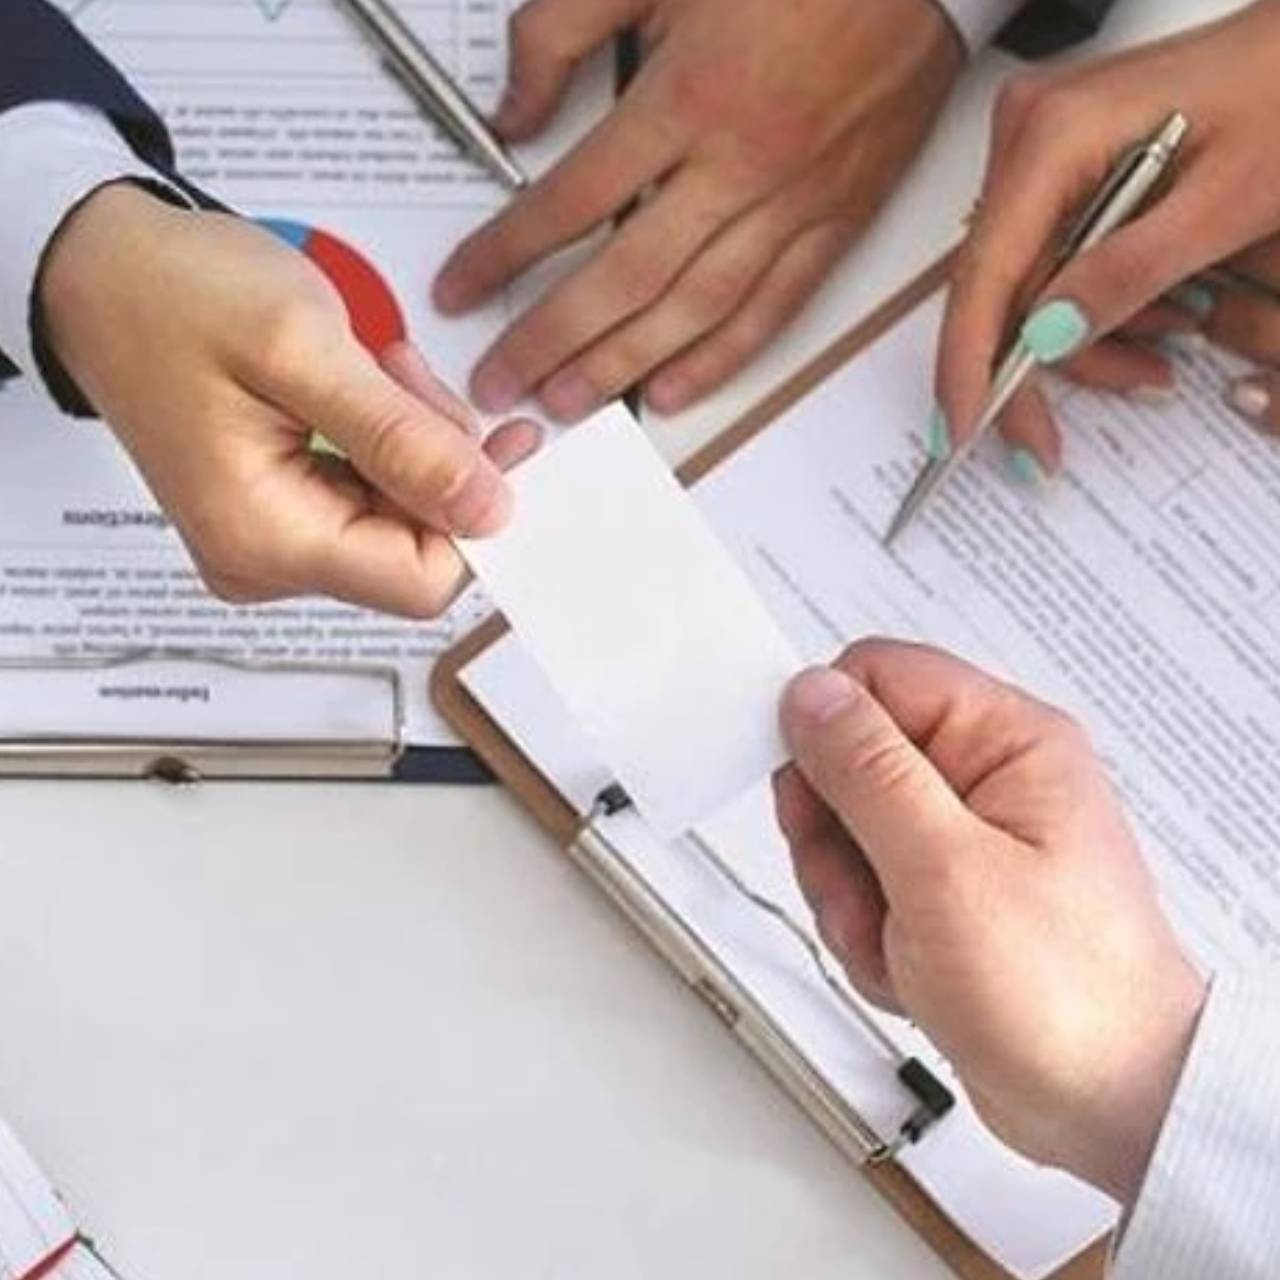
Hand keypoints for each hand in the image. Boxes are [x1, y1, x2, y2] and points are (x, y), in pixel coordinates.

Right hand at [39, 184, 539, 616]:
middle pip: (414, 549)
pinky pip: (372, 498)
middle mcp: (264, 560)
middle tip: (408, 379)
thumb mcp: (303, 349)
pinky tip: (365, 389)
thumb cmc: (175, 295)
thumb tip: (487, 510)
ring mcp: (270, 541)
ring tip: (376, 370)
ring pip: (400, 519)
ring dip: (414, 443)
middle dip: (439, 463)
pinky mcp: (280, 513)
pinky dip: (390, 443)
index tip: (500, 445)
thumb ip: (402, 439)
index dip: (474, 516)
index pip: (420, 582)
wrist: (106, 271)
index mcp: (265, 538)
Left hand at [434, 0, 962, 421]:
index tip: (461, 291)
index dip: (505, 254)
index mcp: (688, 96)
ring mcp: (793, 203)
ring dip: (625, 366)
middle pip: (627, 278)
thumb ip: (563, 31)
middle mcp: (739, 165)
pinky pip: (774, 309)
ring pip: (696, 310)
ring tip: (568, 401)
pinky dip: (722, 359)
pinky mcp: (838, 223)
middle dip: (553, 340)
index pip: (572, 200)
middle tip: (504, 385)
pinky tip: (671, 391)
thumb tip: (510, 115)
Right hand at [774, 641, 1205, 1203]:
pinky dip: (869, 937)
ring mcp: (962, 839)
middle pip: (848, 761)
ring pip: (844, 834)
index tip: (808, 792)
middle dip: (835, 840)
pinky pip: (863, 889)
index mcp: (1006, 740)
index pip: (877, 676)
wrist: (1109, 1106)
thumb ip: (868, 771)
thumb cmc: (1066, 994)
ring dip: (850, 900)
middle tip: (867, 889)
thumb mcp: (945, 869)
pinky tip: (912, 971)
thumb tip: (812, 695)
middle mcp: (985, 779)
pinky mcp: (944, 892)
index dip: (825, 726)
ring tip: (901, 943)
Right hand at [935, 0, 1279, 481]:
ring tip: (1158, 361)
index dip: (967, 363)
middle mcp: (1026, 139)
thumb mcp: (1228, 198)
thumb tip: (1044, 338)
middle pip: (999, 292)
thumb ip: (1131, 270)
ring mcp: (1036, 154)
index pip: (985, 273)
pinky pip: (1049, 264)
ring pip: (1024, 289)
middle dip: (1041, 366)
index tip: (963, 432)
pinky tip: (1152, 316)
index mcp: (1054, 135)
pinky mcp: (1055, 170)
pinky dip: (1093, 307)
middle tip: (1053, 445)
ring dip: (1082, 342)